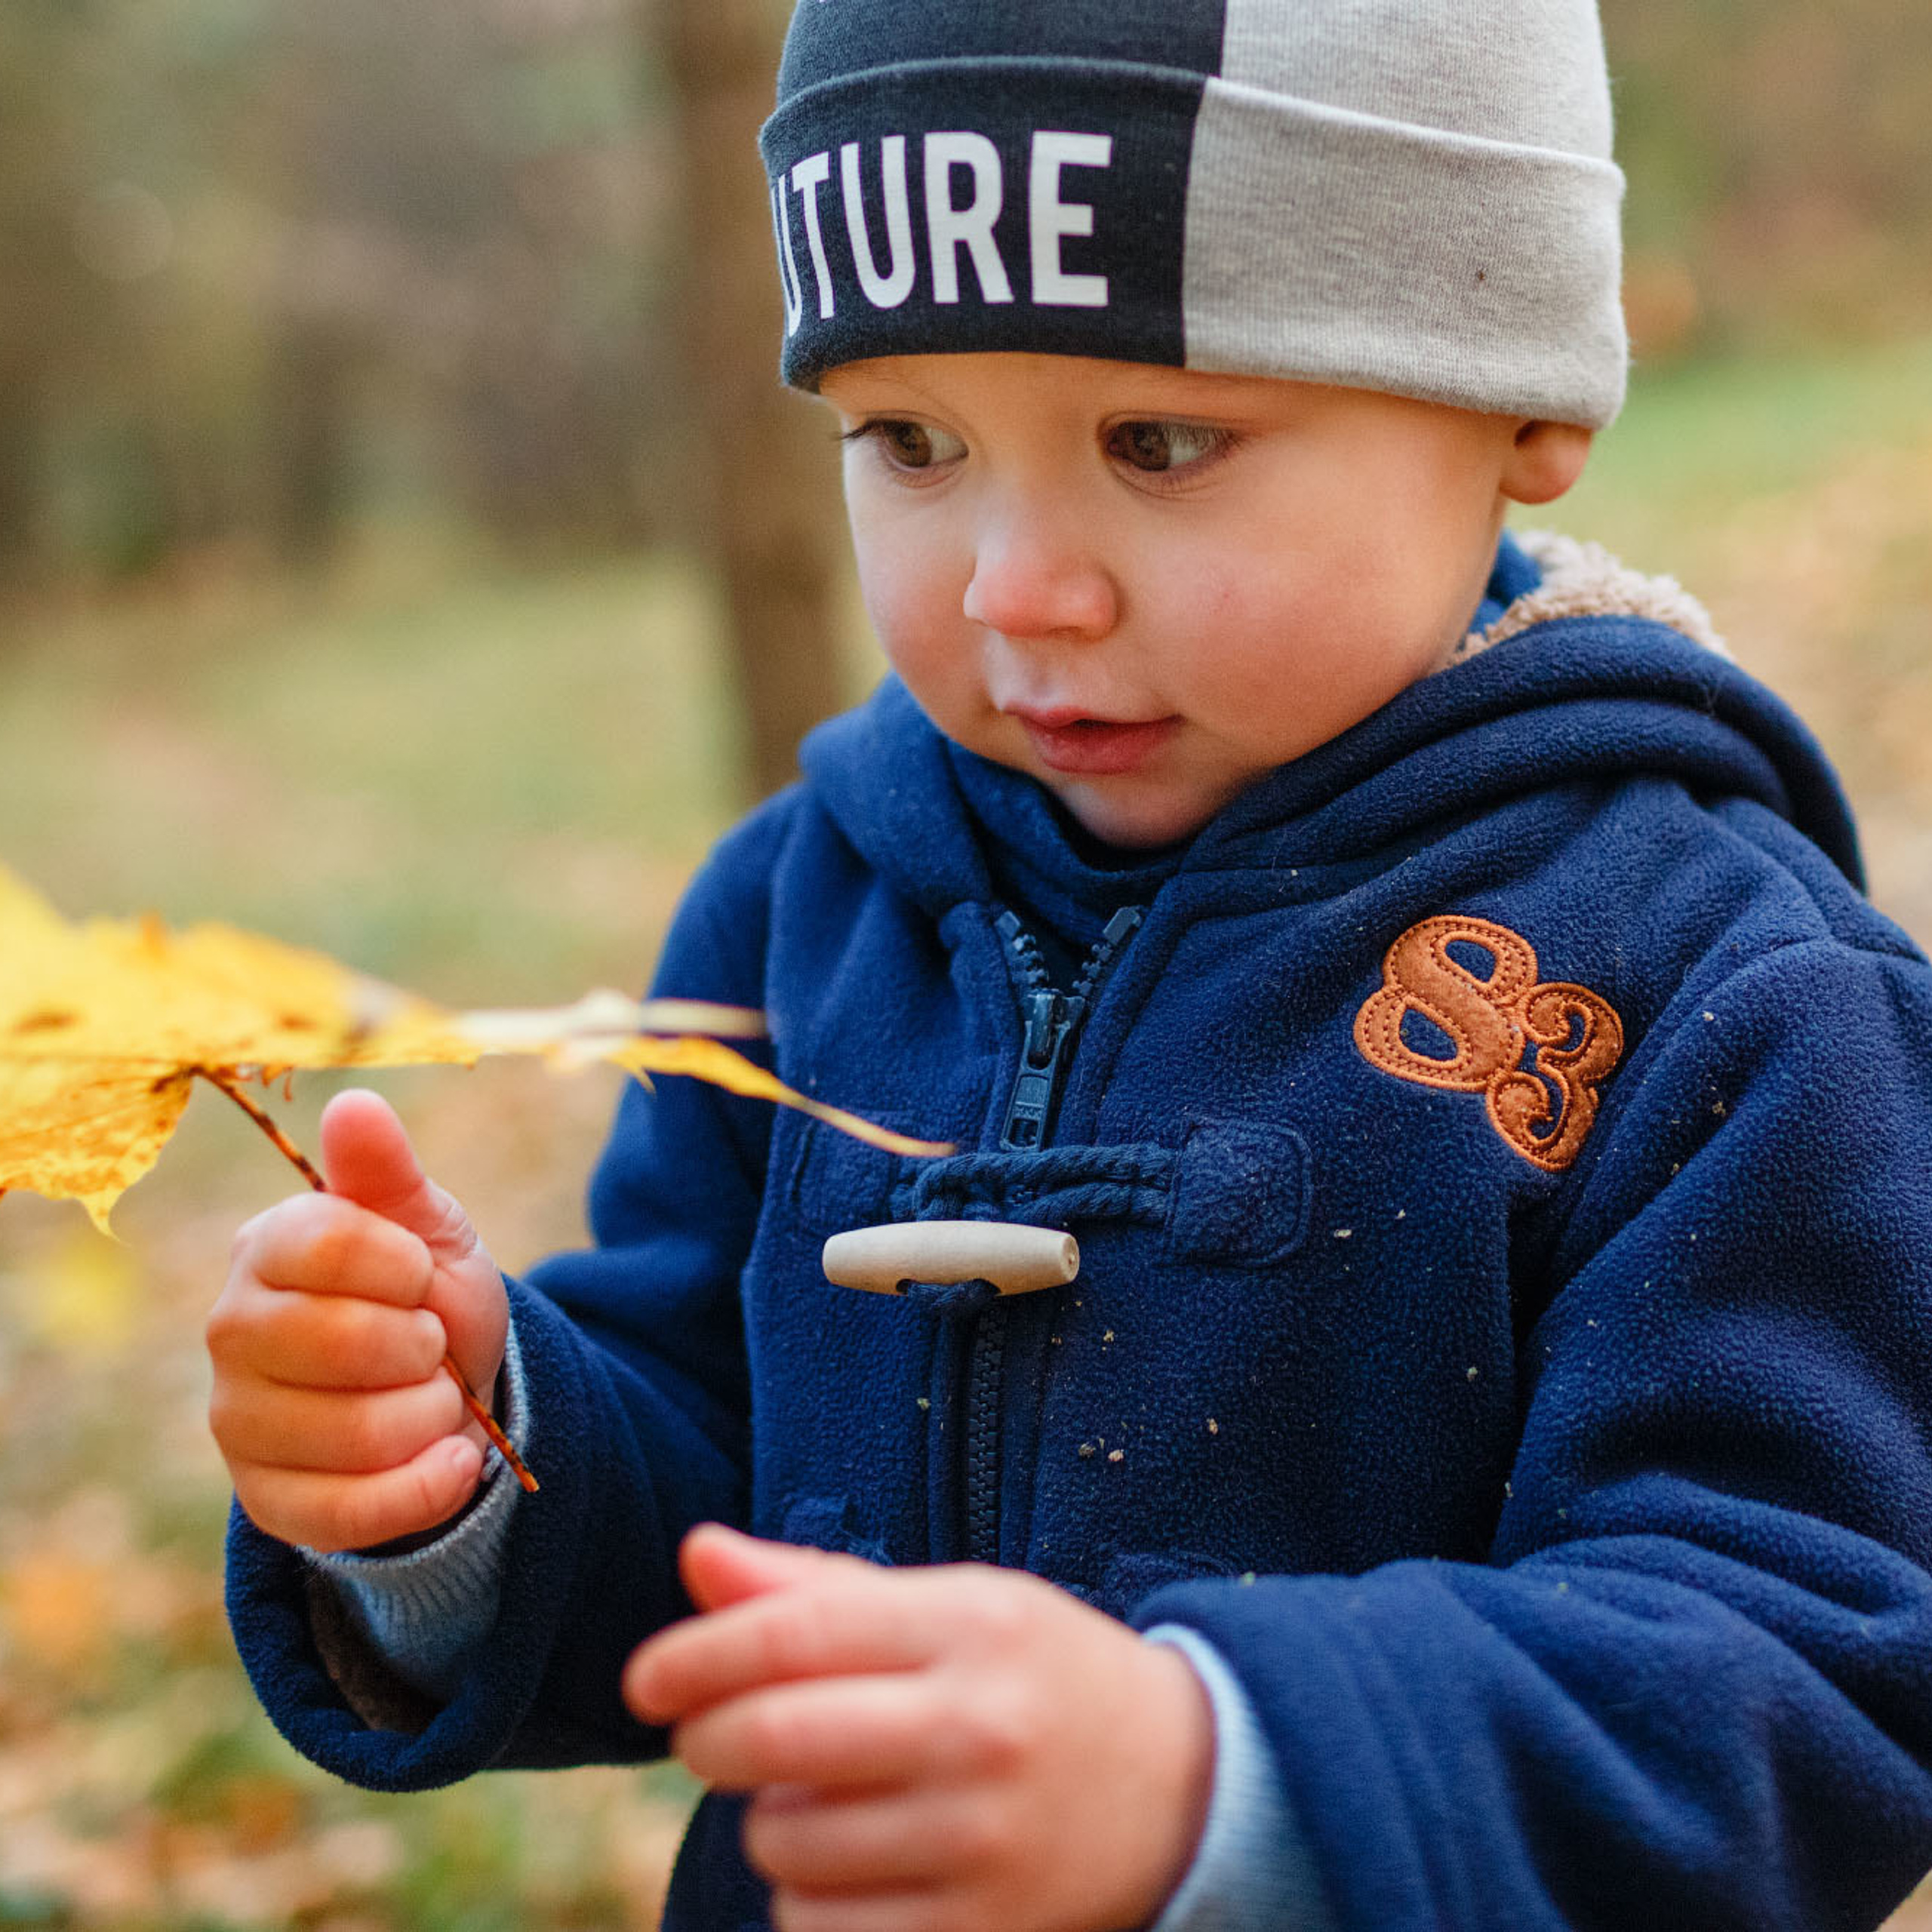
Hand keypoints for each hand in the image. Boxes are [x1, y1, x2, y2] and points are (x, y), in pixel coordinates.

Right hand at [206, 1088, 509, 1552]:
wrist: (445, 1386)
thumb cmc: (426, 1293)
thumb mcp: (426, 1225)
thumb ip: (388, 1173)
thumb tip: (353, 1103)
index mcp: (265, 1249)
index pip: (324, 1242)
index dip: (400, 1264)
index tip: (421, 1273)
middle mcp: (230, 1333)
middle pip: (339, 1342)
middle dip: (421, 1344)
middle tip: (428, 1341)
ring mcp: (238, 1422)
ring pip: (356, 1434)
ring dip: (432, 1414)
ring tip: (431, 1396)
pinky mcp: (266, 1501)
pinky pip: (353, 1513)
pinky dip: (428, 1487)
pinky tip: (452, 1459)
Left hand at [623, 1526, 1214, 1931]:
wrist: (1185, 1787)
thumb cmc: (1032, 1677)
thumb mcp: (949, 1606)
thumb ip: (816, 1587)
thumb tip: (695, 1555)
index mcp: (968, 1623)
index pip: (791, 1631)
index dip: (694, 1654)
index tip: (647, 1680)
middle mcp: (978, 1727)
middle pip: (774, 1737)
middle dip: (708, 1740)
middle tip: (711, 1737)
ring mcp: (984, 1838)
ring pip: (787, 1844)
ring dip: (771, 1824)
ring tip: (825, 1799)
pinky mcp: (985, 1931)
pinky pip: (822, 1929)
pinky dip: (807, 1902)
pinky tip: (856, 1866)